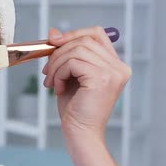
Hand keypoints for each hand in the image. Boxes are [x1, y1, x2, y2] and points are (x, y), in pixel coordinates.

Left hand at [42, 26, 131, 141]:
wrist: (80, 133)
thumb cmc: (75, 108)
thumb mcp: (68, 75)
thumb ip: (64, 54)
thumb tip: (52, 32)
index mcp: (115, 65)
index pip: (96, 34)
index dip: (73, 34)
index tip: (53, 42)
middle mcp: (119, 67)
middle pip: (84, 40)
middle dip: (59, 51)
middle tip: (47, 70)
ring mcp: (113, 72)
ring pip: (76, 50)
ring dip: (56, 65)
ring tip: (51, 82)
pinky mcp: (102, 78)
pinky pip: (73, 62)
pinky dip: (59, 73)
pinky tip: (57, 88)